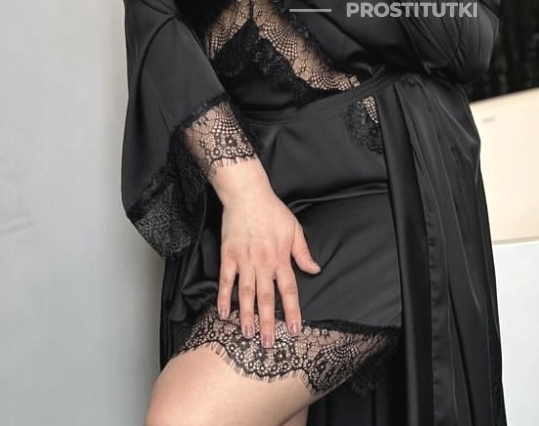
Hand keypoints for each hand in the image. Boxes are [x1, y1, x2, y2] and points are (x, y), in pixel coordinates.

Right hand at [217, 184, 320, 346]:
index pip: (289, 290)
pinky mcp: (228, 255)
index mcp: (280, 258)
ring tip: (247, 334)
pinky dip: (223, 297)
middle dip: (267, 323)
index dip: (291, 311)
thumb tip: (315, 269)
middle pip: (266, 298)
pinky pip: (225, 280)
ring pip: (246, 293)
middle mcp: (263, 263)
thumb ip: (303, 252)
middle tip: (268, 344)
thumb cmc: (272, 210)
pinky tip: (223, 313)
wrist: (248, 194)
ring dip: (246, 315)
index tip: (294, 330)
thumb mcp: (294, 229)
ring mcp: (244, 260)